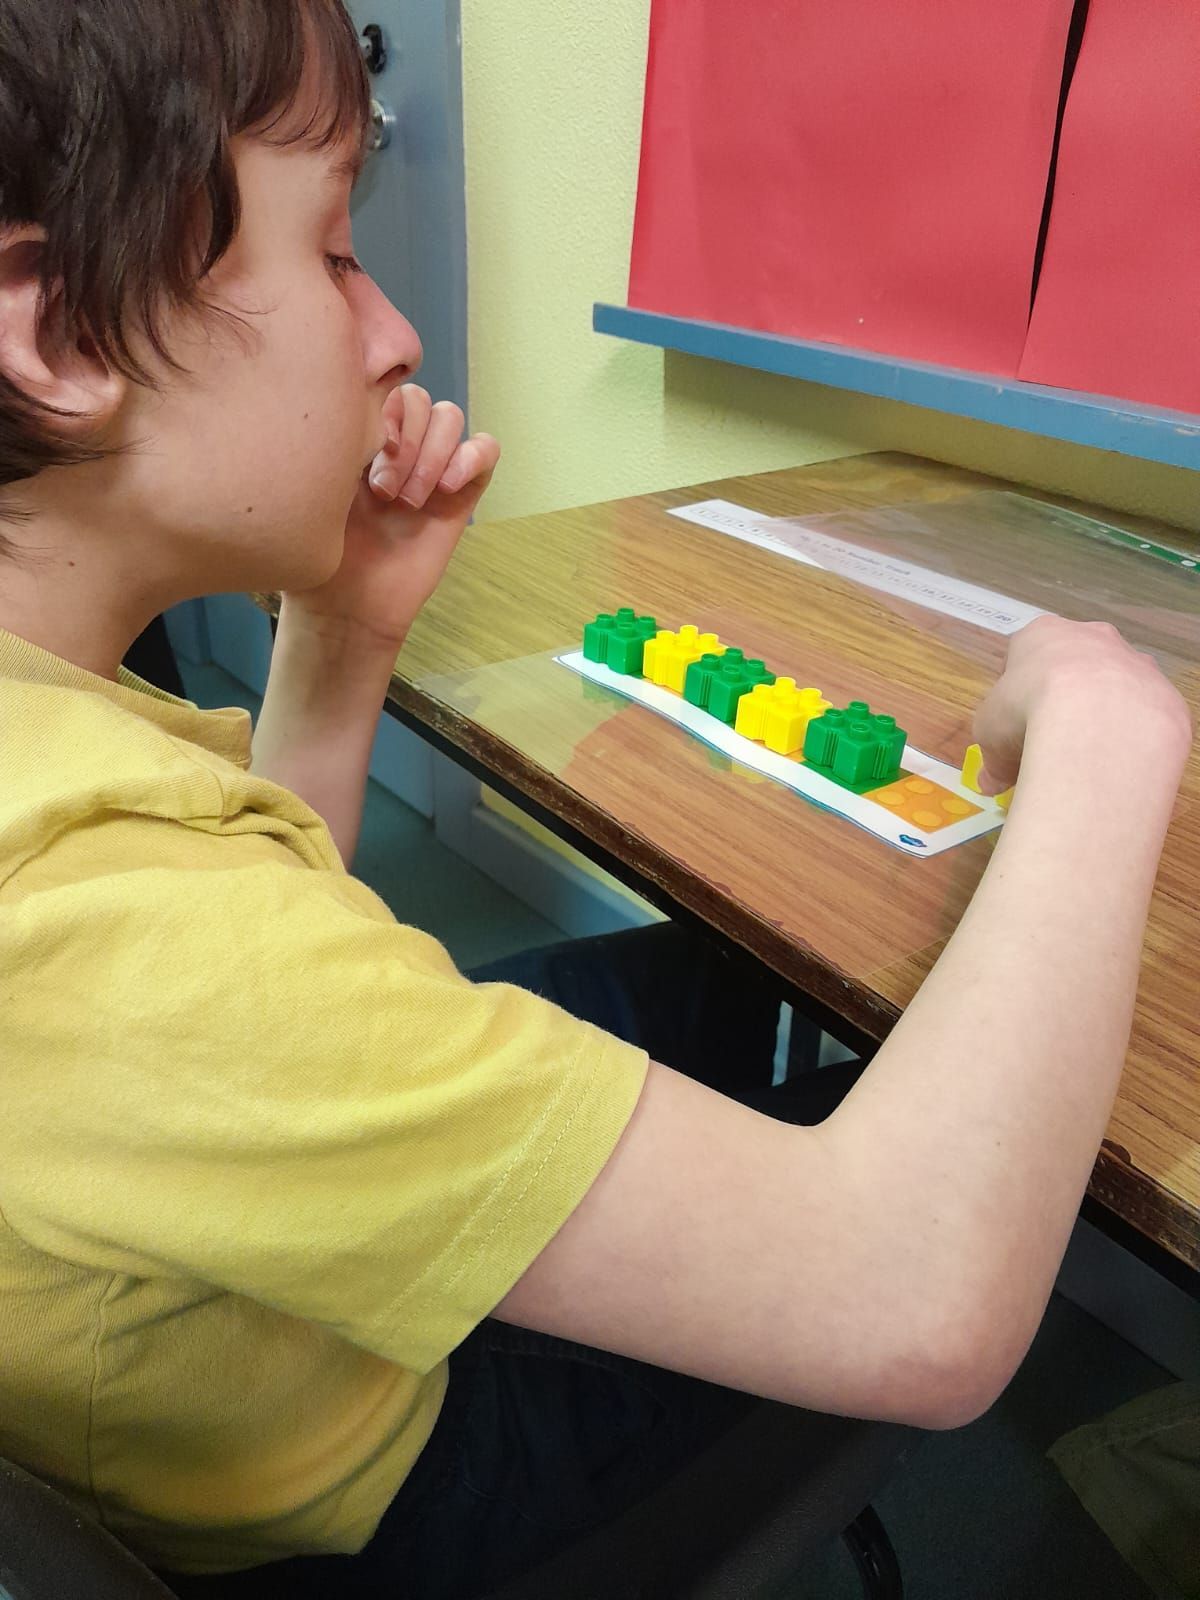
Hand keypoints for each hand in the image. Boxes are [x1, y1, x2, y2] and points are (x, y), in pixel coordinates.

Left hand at [286, 384, 500, 651]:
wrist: (351, 606)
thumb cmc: (322, 553)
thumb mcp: (317, 488)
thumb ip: (339, 438)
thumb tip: (357, 396)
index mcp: (360, 433)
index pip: (386, 385)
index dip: (383, 412)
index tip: (366, 454)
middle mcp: (398, 445)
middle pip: (421, 400)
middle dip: (405, 441)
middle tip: (383, 491)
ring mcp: (432, 467)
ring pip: (450, 418)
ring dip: (431, 455)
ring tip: (409, 500)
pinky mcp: (462, 493)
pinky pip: (485, 449)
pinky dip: (471, 458)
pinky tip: (445, 490)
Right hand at [972, 616, 1189, 794]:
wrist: (1095, 718)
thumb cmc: (1026, 709)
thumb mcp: (990, 736)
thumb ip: (993, 756)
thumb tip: (991, 783)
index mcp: (1041, 634)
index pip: (1025, 655)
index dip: (1017, 692)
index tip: (1014, 723)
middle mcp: (1089, 636)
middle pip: (1074, 664)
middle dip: (1063, 696)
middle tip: (1051, 736)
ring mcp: (1130, 658)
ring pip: (1113, 684)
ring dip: (1100, 711)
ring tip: (1086, 752)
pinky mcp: (1160, 687)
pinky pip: (1141, 710)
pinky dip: (1129, 731)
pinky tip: (1115, 756)